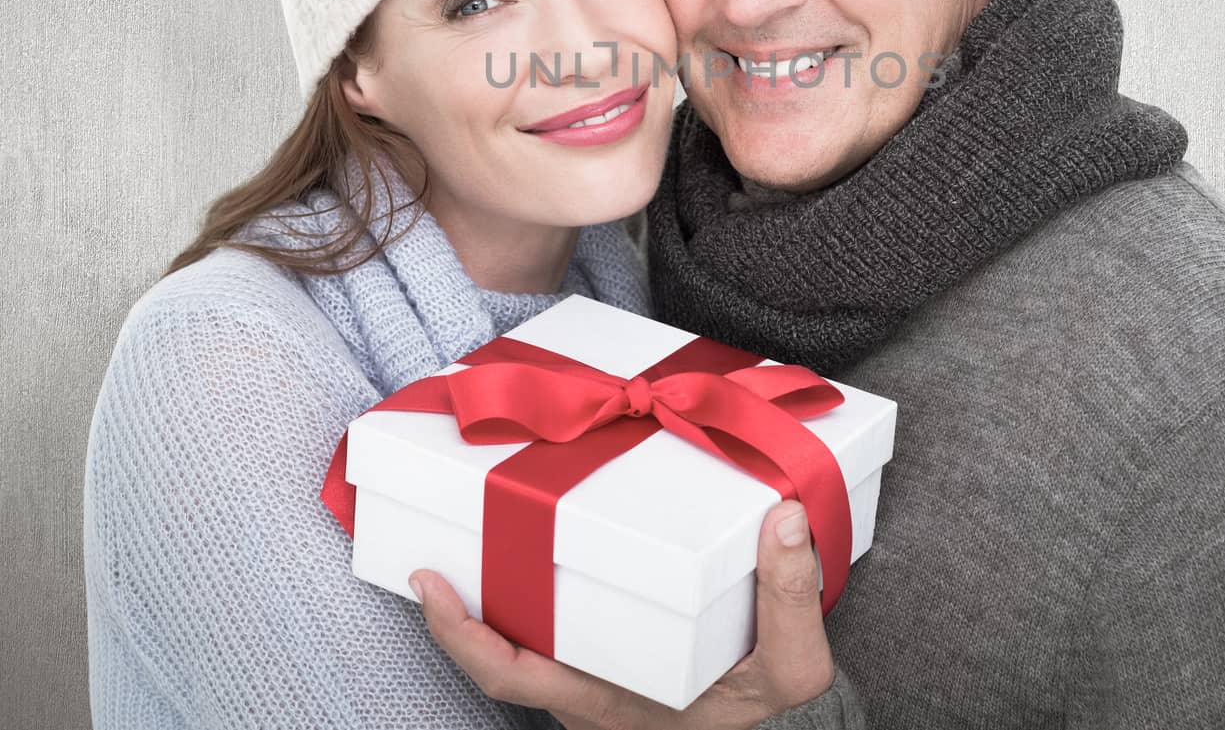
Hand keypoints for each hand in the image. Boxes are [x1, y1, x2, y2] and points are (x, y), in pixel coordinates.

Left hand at [411, 500, 834, 729]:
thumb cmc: (775, 706)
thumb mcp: (795, 665)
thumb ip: (790, 597)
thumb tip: (783, 517)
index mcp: (609, 699)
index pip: (512, 674)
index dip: (462, 635)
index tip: (429, 585)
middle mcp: (589, 693)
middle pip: (501, 654)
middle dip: (461, 602)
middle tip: (438, 533)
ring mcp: (597, 681)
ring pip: (525, 641)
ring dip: (495, 594)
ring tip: (477, 527)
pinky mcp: (611, 661)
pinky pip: (554, 630)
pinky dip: (534, 593)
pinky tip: (541, 542)